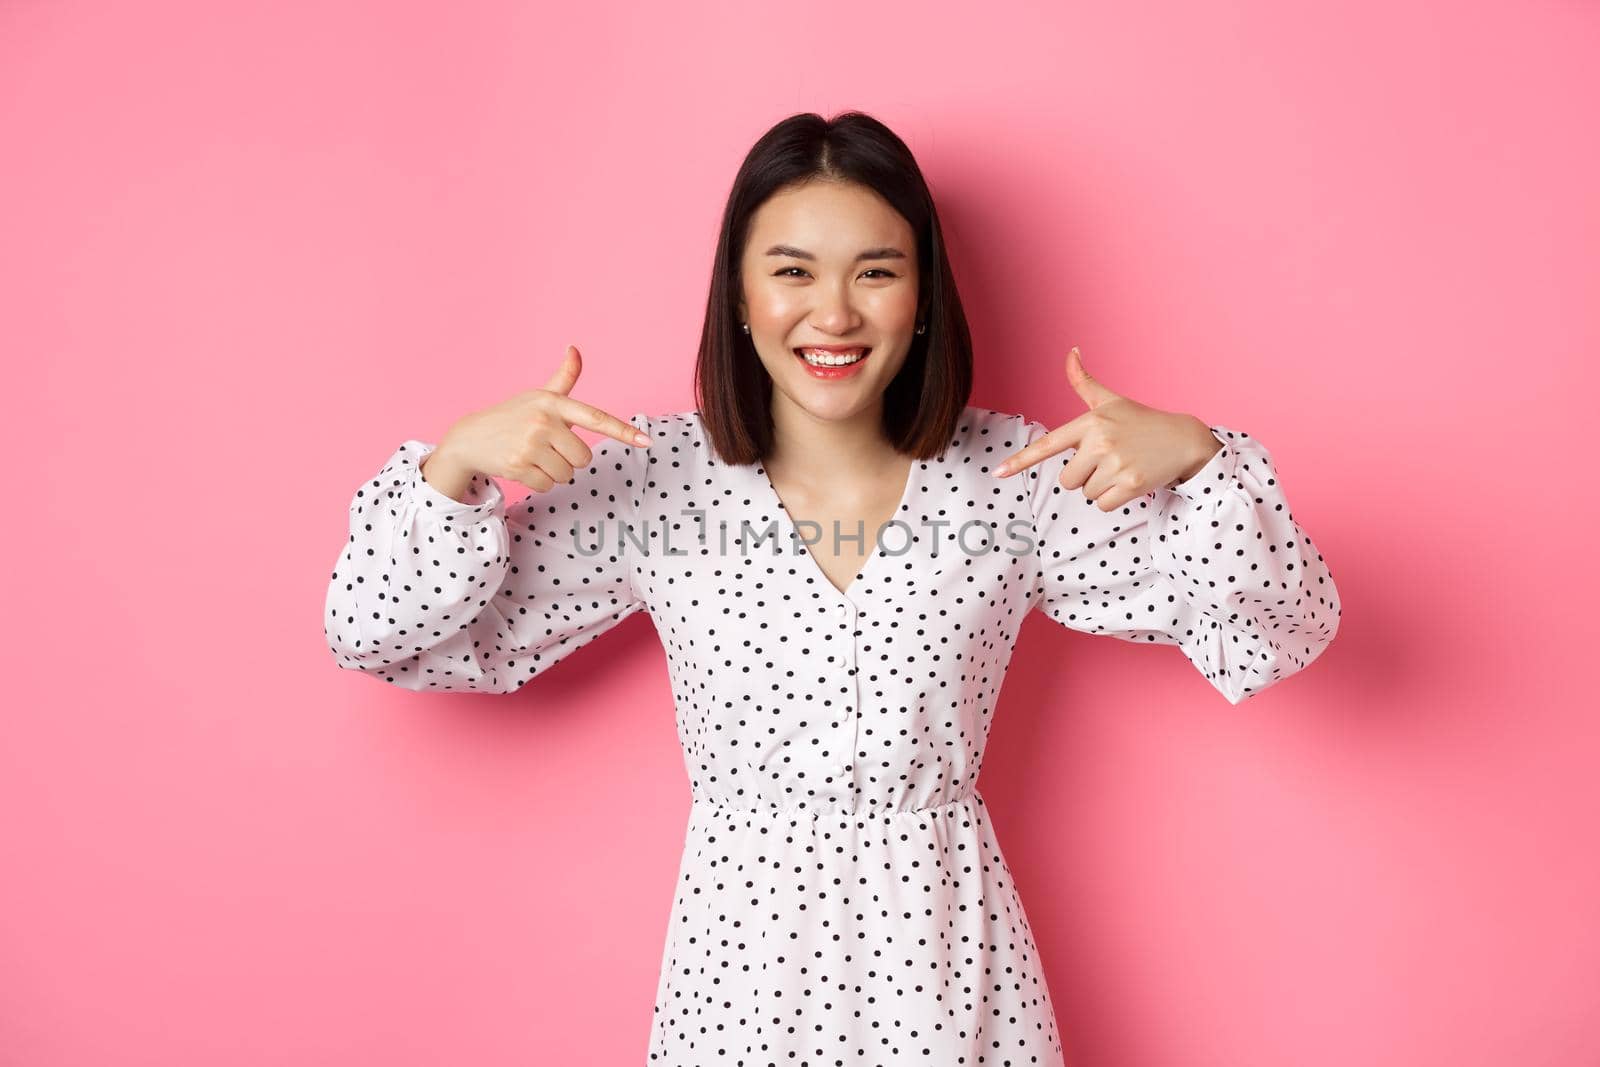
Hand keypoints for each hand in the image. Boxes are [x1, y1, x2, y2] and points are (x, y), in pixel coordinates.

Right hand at [433, 344, 651, 493]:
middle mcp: (543, 422)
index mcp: (553, 403)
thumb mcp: (539, 396)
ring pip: (567, 475)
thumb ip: (563, 378)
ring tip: (533, 456)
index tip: (646, 441)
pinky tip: (523, 467)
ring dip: (554, 472)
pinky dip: (539, 482)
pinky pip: (548, 485)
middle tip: (547, 447)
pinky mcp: (518, 466)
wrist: (471, 437)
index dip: (623, 430)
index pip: (595, 417)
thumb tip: (575, 348)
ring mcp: (530, 444)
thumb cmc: (513, 416)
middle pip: (583, 458)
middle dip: (569, 459)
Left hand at [992, 346, 1221, 511]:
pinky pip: (1103, 505)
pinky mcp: (1131, 484)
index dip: (1019, 461)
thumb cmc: (1142, 421)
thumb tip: (1071, 351)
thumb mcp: (1111, 401)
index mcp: (1089, 423)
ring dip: (1101, 487)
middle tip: (1108, 460)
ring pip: (1086, 494)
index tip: (996, 472)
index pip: (1047, 445)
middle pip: (1067, 480)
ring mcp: (1115, 463)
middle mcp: (1099, 442)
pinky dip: (1114, 499)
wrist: (1184, 440)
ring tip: (1122, 467)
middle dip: (1085, 476)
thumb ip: (1084, 382)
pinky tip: (1130, 481)